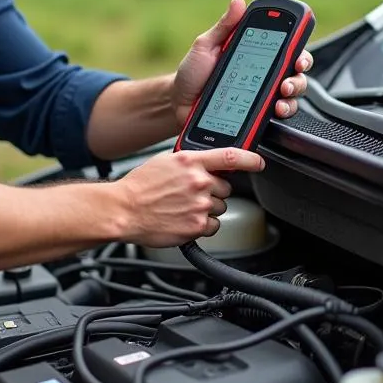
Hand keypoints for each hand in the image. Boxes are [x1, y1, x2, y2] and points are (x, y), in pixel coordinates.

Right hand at [115, 147, 264, 247]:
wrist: (123, 210)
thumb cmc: (139, 186)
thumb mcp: (165, 161)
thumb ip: (189, 161)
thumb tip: (206, 163)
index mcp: (190, 160)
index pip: (231, 156)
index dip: (250, 159)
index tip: (258, 163)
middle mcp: (198, 181)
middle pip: (225, 187)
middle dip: (213, 191)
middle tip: (191, 194)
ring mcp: (200, 204)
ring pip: (220, 207)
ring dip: (207, 209)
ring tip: (183, 208)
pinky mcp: (198, 226)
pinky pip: (213, 226)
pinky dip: (202, 226)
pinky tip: (184, 220)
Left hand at [171, 0, 312, 126]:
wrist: (177, 103)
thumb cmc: (192, 72)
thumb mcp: (205, 46)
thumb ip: (224, 26)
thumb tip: (238, 1)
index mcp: (255, 55)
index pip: (286, 49)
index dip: (299, 50)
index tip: (297, 54)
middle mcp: (264, 76)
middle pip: (296, 74)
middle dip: (298, 76)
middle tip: (286, 81)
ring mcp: (261, 98)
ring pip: (291, 97)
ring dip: (292, 97)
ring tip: (280, 98)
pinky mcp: (256, 118)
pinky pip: (277, 118)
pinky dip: (281, 115)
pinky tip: (274, 112)